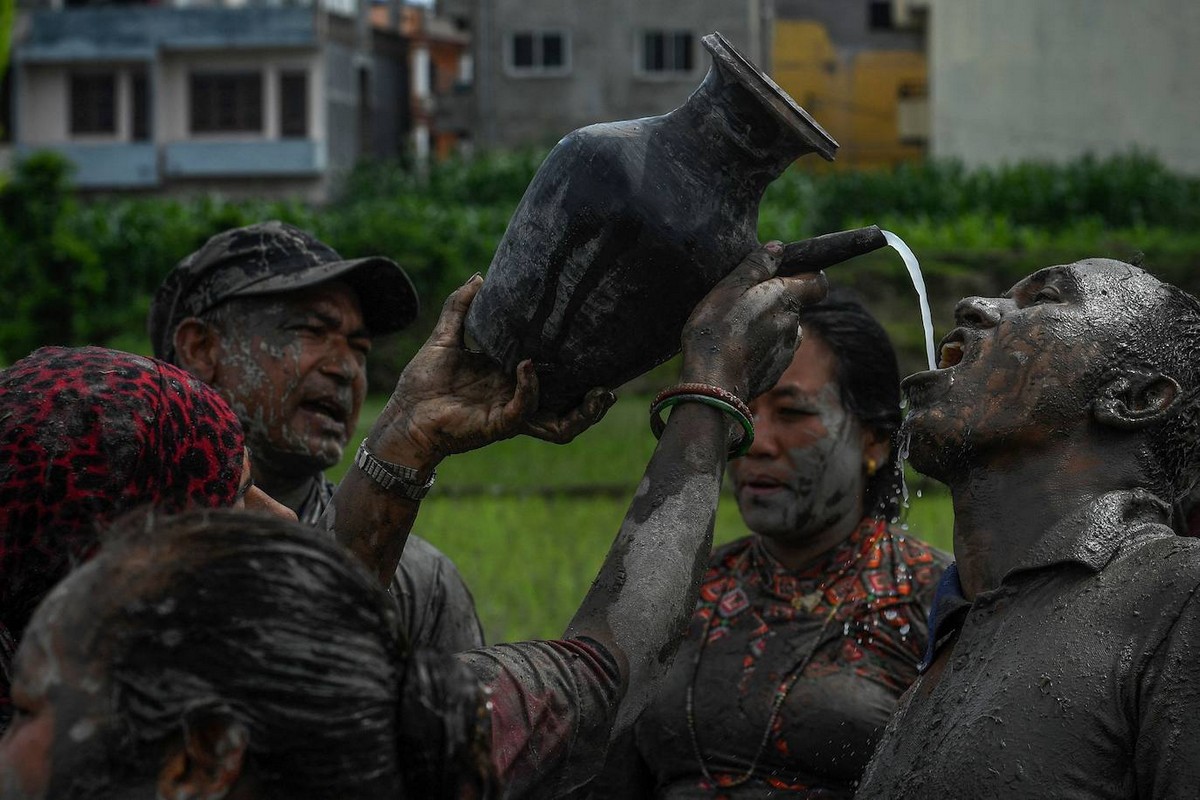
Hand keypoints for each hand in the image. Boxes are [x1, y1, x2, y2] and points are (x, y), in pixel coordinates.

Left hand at [370, 275, 615, 464]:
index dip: (574, 368)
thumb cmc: (421, 384)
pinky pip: (525, 407)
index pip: (550, 375)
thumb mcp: (445, 338)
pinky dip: (530, 386)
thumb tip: (479, 277)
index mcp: (507, 378)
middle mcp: (515, 397)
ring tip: (599, 394)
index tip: (594, 347)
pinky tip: (528, 366)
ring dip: (583, 413)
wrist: (403, 416)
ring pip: (559, 421)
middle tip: (609, 386)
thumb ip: (461, 307)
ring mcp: (510, 412)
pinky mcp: (498, 424)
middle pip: (565, 406)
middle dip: (592, 404)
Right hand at [680, 242, 826, 400]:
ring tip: (738, 330)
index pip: (817, 282)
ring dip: (768, 327)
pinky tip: (736, 352)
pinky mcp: (775, 372)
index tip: (788, 274)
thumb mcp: (730, 287)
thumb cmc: (717, 329)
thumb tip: (778, 248)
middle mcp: (793, 325)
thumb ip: (756, 265)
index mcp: (786, 299)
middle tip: (744, 303)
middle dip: (775, 302)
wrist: (713, 382)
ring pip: (783, 331)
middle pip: (794, 307)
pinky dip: (759, 349)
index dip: (808, 275)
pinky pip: (772, 353)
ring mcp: (786, 352)